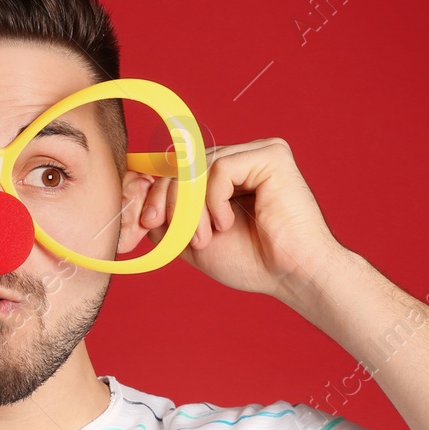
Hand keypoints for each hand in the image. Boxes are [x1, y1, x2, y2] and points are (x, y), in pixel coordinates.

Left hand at [134, 138, 347, 299]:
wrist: (290, 275)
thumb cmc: (250, 261)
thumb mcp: (191, 239)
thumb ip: (166, 215)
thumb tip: (137, 189)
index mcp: (224, 177)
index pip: (178, 169)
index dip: (155, 190)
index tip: (145, 220)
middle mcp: (240, 159)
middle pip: (183, 165)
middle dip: (166, 199)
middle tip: (168, 230)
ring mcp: (256, 153)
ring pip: (198, 167)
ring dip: (191, 208)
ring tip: (205, 237)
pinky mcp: (271, 155)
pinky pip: (220, 168)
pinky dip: (214, 200)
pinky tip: (228, 223)